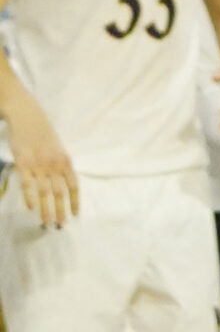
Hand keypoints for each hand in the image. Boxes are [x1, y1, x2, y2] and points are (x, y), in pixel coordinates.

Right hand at [7, 97, 77, 224]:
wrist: (27, 114)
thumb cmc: (43, 132)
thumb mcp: (57, 147)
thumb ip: (60, 165)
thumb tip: (65, 184)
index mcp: (64, 159)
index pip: (73, 184)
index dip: (75, 200)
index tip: (75, 215)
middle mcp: (53, 163)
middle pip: (60, 191)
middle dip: (61, 210)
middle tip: (61, 225)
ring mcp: (38, 164)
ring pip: (44, 192)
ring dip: (46, 209)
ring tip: (47, 223)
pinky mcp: (23, 163)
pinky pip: (27, 184)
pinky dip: (30, 197)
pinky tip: (31, 208)